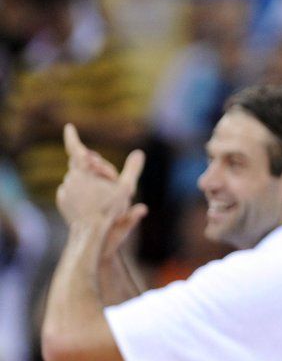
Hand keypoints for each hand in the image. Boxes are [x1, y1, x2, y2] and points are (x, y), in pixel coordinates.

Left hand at [57, 125, 147, 251]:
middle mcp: (70, 178)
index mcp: (84, 172)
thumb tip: (139, 153)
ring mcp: (65, 191)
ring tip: (104, 194)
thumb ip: (132, 169)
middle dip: (94, 166)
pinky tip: (92, 202)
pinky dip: (81, 192)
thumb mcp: (126, 188)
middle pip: (81, 164)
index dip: (72, 137)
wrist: (91, 233)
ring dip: (88, 180)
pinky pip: (72, 190)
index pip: (76, 149)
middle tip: (111, 177)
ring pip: (77, 178)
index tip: (69, 127)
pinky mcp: (63, 202)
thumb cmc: (109, 210)